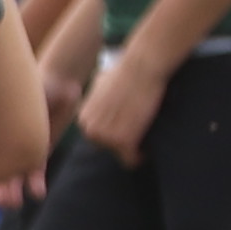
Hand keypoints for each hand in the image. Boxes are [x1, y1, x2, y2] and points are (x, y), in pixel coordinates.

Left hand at [76, 38, 165, 162]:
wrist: (140, 68)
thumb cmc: (124, 72)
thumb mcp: (100, 85)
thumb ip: (96, 99)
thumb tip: (101, 100)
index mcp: (83, 119)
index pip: (97, 138)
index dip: (113, 133)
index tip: (127, 126)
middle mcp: (90, 130)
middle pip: (108, 148)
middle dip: (121, 141)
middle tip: (137, 129)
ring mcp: (105, 137)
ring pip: (121, 155)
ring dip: (133, 148)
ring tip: (143, 133)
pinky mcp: (123, 141)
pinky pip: (131, 161)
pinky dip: (140, 157)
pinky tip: (146, 149)